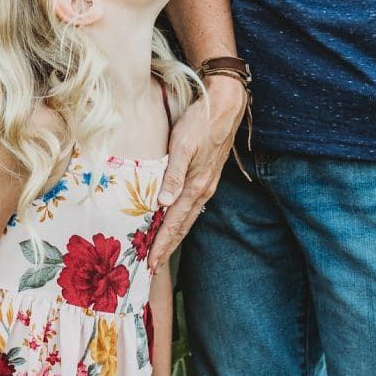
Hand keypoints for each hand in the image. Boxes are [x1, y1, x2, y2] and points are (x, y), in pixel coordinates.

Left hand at [153, 74, 244, 257]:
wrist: (225, 107)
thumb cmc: (199, 123)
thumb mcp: (182, 146)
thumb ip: (173, 175)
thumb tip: (164, 204)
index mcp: (195, 186)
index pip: (174, 223)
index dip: (161, 244)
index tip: (150, 264)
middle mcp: (202, 191)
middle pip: (182, 227)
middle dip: (167, 248)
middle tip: (152, 269)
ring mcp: (206, 185)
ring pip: (187, 218)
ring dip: (173, 236)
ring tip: (161, 252)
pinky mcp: (206, 178)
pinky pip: (192, 207)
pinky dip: (181, 220)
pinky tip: (175, 222)